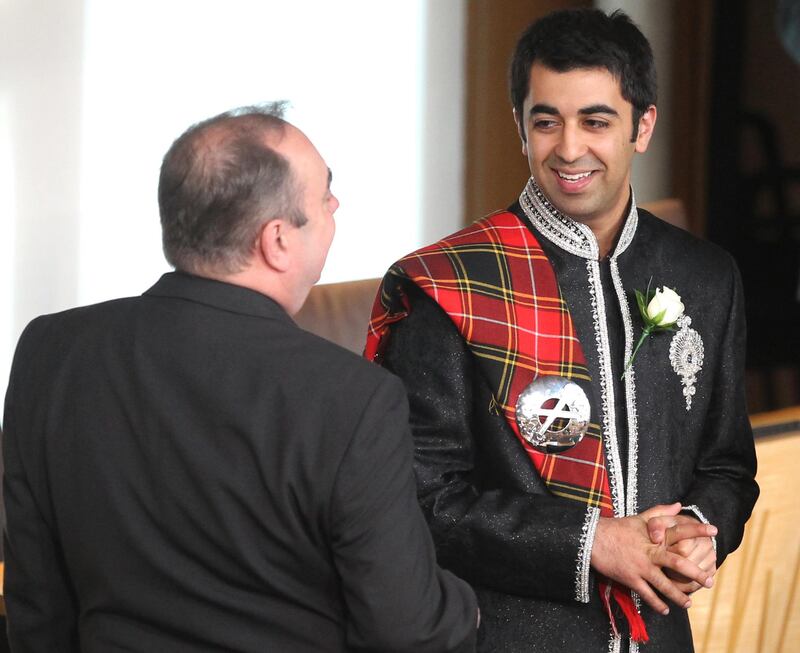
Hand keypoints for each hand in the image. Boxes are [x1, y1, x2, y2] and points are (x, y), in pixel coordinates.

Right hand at [590, 503, 716, 614]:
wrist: (593, 539)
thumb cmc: (617, 528)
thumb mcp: (639, 518)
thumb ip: (660, 512)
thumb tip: (679, 505)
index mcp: (653, 537)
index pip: (679, 532)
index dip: (697, 530)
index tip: (714, 531)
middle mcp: (649, 553)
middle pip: (678, 564)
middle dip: (695, 573)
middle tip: (709, 581)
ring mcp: (640, 567)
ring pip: (664, 585)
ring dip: (679, 596)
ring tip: (689, 603)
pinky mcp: (630, 579)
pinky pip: (647, 595)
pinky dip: (657, 604)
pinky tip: (666, 610)